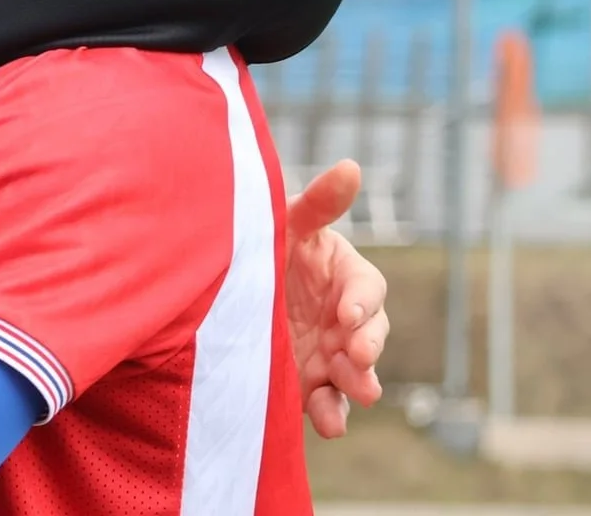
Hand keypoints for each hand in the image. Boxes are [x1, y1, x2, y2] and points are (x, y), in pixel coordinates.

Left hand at [285, 159, 388, 438]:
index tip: (348, 313)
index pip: (368, 290)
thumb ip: (318, 203)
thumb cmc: (260, 243)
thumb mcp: (285, 222)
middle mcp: (343, 318)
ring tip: (359, 393)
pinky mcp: (307, 381)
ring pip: (356, 373)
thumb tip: (352, 165)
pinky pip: (327, 402)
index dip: (363, 302)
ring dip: (360, 383)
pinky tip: (329, 425)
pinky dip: (331, 414)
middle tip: (358, 356)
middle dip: (369, 346)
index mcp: (344, 276)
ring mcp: (328, 352)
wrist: (219, 288)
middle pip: (371, 335)